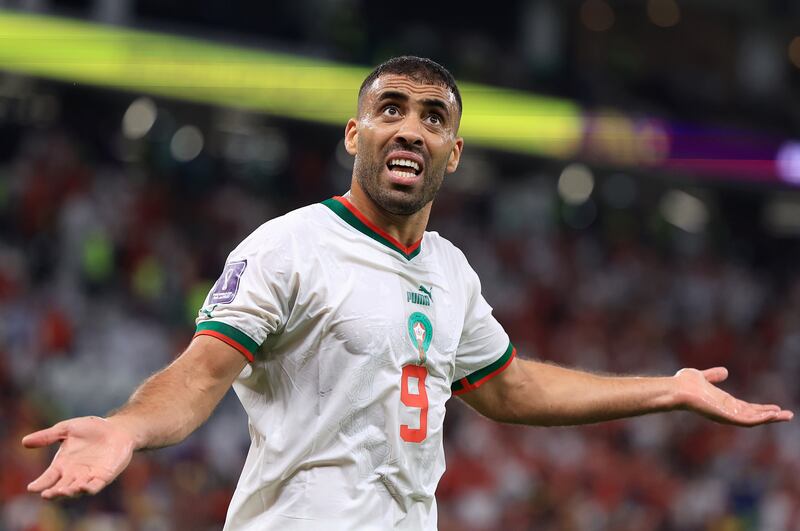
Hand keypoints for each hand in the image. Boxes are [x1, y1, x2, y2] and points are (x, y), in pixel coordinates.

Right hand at [22, 416, 135, 498]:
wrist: (117, 429)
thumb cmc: (91, 429)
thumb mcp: (66, 429)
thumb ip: (48, 436)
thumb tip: (24, 442)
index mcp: (62, 465)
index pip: (47, 478)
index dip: (39, 484)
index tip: (32, 488)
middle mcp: (73, 474)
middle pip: (60, 488)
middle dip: (53, 492)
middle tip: (46, 494)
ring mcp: (89, 476)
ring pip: (76, 490)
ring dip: (69, 492)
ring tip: (63, 491)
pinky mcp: (104, 476)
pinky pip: (95, 486)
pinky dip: (89, 489)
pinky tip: (83, 488)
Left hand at [674, 367, 793, 425]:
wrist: (676, 389)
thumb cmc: (684, 384)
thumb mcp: (703, 377)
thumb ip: (713, 376)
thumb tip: (724, 371)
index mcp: (723, 402)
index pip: (747, 408)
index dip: (761, 409)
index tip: (776, 408)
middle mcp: (727, 410)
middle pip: (753, 415)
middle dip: (771, 416)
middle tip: (788, 415)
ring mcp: (726, 415)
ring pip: (753, 419)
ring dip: (770, 418)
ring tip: (787, 416)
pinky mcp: (725, 416)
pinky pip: (746, 420)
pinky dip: (760, 418)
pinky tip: (772, 415)